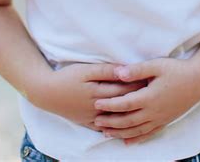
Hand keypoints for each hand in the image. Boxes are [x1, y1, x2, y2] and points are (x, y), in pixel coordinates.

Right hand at [34, 62, 148, 130]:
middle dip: (138, 98)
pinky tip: (127, 126)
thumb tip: (125, 70)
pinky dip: (116, 127)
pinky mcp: (86, 123)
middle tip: (153, 92)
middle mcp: (97, 108)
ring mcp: (92, 118)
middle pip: (122, 103)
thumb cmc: (67, 77)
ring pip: (116, 119)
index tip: (151, 80)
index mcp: (98, 93)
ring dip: (130, 113)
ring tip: (144, 106)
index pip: (124, 89)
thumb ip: (106, 70)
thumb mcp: (85, 70)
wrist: (46, 93)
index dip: (138, 85)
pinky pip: (105, 128)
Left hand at [92, 58, 197, 144]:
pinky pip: (149, 133)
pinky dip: (137, 139)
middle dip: (111, 122)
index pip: (125, 104)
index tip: (96, 103)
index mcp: (149, 97)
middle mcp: (154, 111)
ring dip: (120, 132)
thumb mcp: (156, 65)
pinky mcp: (166, 121)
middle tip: (96, 121)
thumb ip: (136, 70)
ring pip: (136, 130)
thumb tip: (118, 73)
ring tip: (106, 133)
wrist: (199, 80)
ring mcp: (160, 118)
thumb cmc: (177, 70)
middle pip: (128, 120)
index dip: (109, 104)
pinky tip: (128, 142)